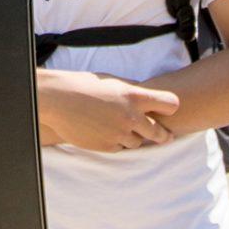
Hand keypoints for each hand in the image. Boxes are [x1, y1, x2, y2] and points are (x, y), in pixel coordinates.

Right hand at [37, 69, 180, 152]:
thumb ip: (132, 89)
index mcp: (134, 96)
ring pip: (139, 143)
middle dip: (163, 134)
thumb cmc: (84, 85)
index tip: (167, 108)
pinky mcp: (107, 147)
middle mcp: (131, 117)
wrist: (58, 100)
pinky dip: (118, 142)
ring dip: (135, 137)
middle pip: (160, 133)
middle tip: (166, 136)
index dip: (169, 106)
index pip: (170, 104)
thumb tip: (147, 93)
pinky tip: (108, 133)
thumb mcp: (112, 80)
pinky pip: (121, 148)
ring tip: (125, 130)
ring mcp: (119, 134)